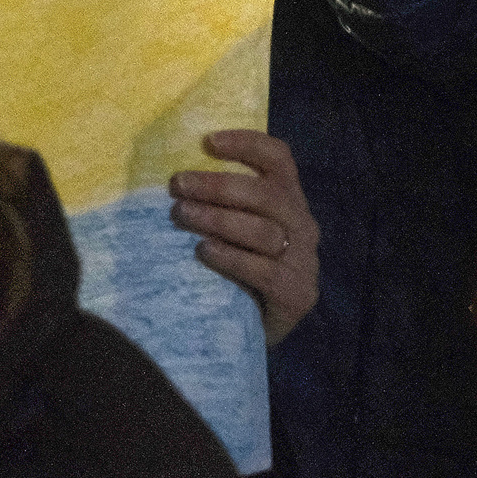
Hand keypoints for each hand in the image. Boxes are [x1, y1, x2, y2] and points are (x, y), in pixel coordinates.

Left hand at [172, 130, 318, 349]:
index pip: (279, 160)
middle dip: (219, 186)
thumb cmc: (236, 275)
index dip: (247, 145)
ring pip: (264, 231)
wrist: (254, 335)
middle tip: (178, 185)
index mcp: (290, 202)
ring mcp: (304, 261)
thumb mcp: (236, 233)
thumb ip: (222, 206)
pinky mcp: (298, 294)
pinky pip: (264, 270)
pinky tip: (203, 252)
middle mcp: (303, 225)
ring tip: (181, 214)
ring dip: (219, 219)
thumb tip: (172, 177)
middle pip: (268, 195)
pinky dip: (231, 258)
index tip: (207, 141)